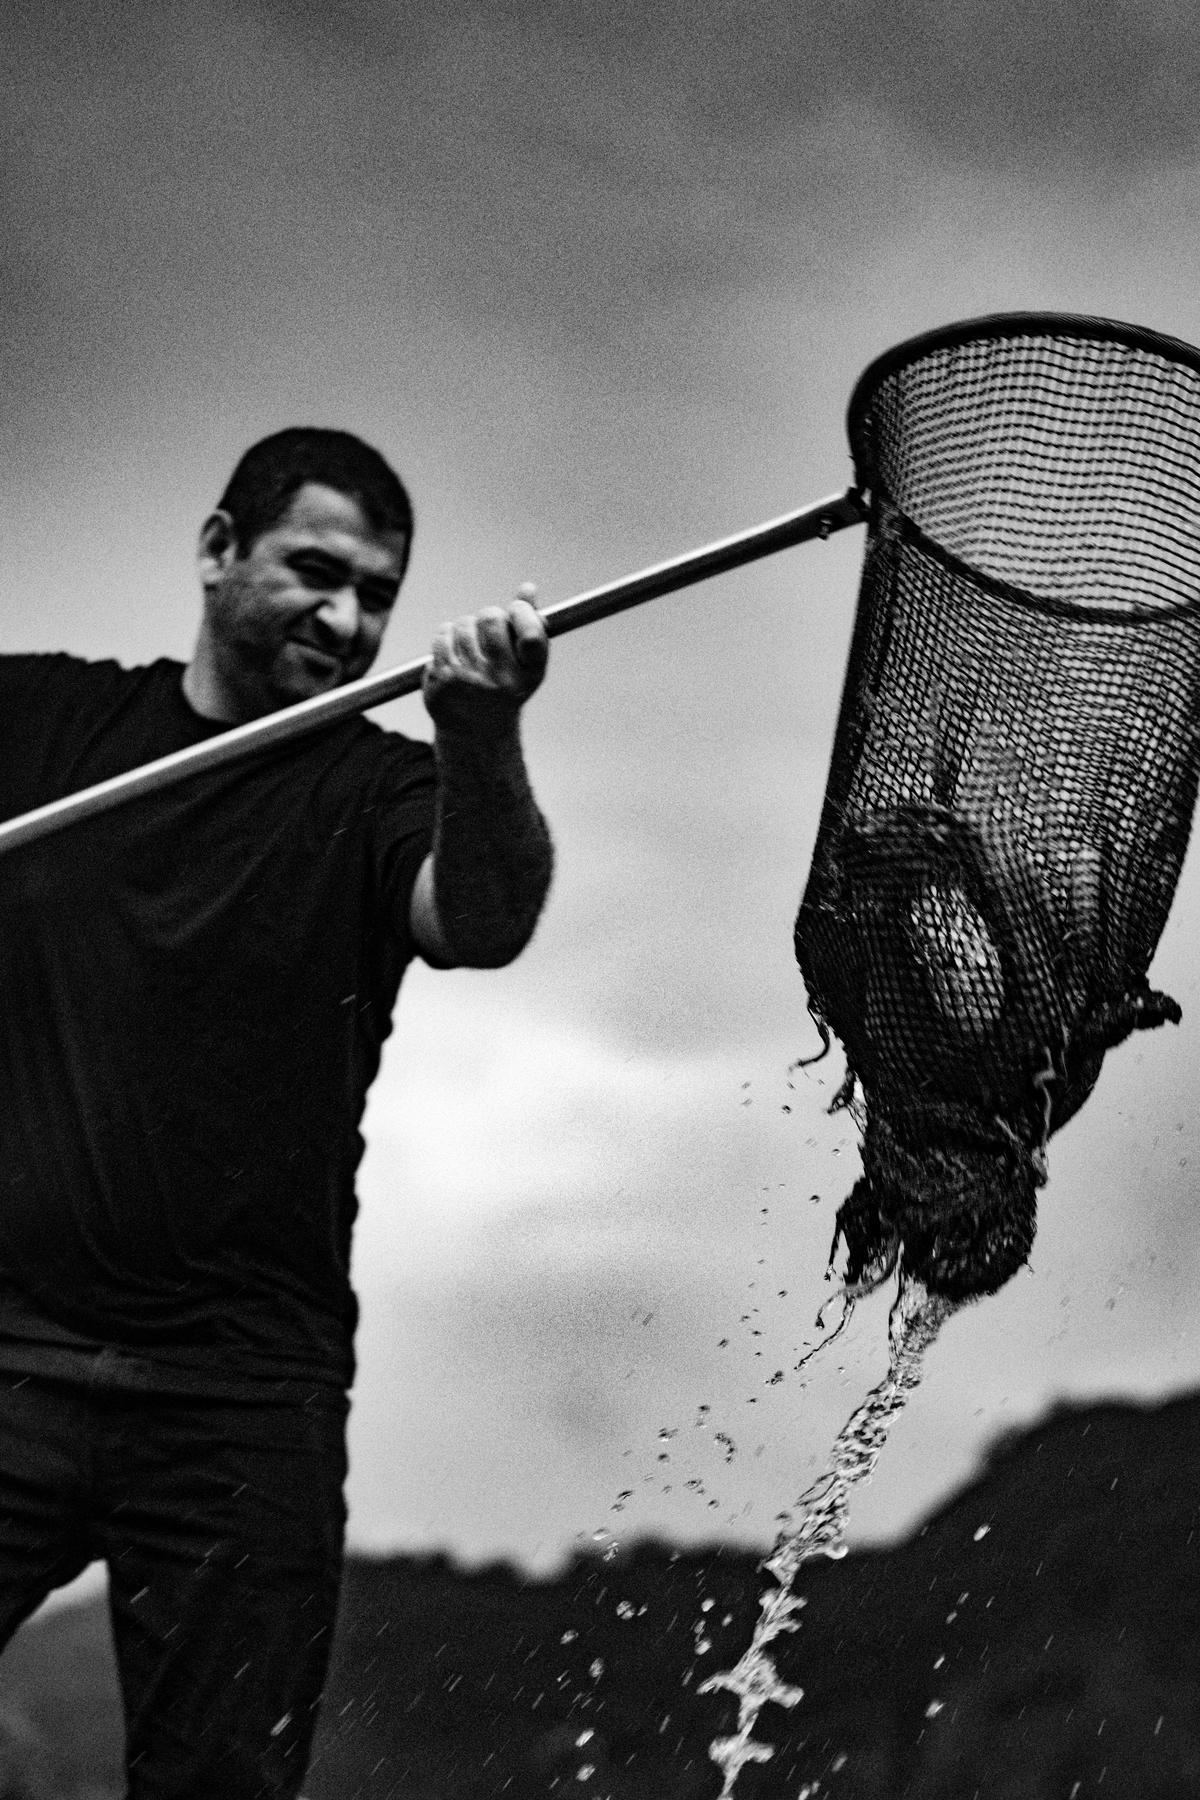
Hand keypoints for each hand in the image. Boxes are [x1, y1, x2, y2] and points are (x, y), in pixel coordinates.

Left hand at [422, 587, 548, 737]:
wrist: (476, 732)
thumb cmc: (506, 688)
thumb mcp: (525, 663)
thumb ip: (529, 625)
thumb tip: (529, 588)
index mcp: (529, 675)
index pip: (532, 633)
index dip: (522, 611)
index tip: (515, 608)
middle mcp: (501, 681)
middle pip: (491, 617)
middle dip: (488, 616)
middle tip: (488, 628)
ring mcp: (469, 682)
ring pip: (462, 624)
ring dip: (465, 628)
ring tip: (470, 646)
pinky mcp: (443, 682)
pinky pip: (442, 636)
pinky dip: (446, 637)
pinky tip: (453, 653)